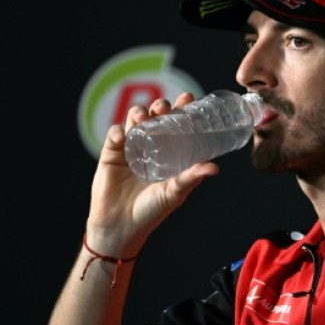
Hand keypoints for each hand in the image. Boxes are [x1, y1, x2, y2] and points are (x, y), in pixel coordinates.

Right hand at [84, 92, 219, 257]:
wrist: (122, 226)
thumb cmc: (152, 211)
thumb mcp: (175, 192)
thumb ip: (192, 178)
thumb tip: (214, 167)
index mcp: (169, 153)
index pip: (176, 125)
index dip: (181, 109)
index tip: (188, 97)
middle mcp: (151, 147)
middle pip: (155, 118)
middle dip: (159, 108)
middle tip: (163, 107)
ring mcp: (130, 149)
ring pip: (134, 121)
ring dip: (139, 114)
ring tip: (144, 117)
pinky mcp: (110, 155)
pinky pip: (113, 136)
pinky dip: (117, 132)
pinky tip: (122, 136)